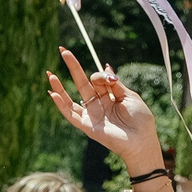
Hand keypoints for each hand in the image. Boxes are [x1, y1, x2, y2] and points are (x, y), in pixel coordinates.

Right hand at [44, 51, 164, 175]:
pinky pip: (70, 115)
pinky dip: (61, 105)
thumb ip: (114, 83)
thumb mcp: (129, 96)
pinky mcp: (87, 126)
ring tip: (49, 73)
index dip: (101, 75)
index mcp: (109, 97)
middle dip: (72, 66)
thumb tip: (105, 66)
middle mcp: (98, 105)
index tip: (110, 79)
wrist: (142, 141)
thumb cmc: (140, 120)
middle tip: (63, 50)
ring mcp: (91, 116)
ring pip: (70, 100)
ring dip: (59, 87)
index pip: (97, 79)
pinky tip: (52, 93)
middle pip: (81, 83)